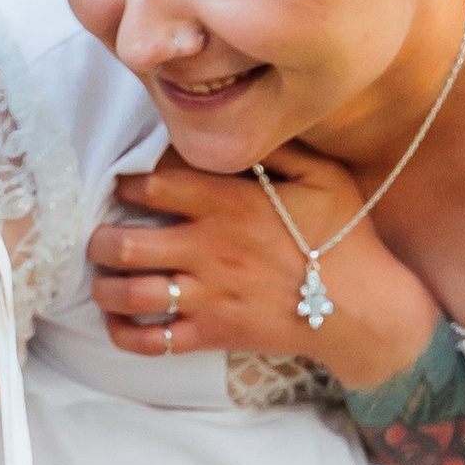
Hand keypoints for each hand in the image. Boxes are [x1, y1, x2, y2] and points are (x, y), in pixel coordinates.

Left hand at [86, 147, 439, 392]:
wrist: (364, 308)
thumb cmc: (345, 235)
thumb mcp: (322, 175)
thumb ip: (277, 146)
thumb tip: (237, 123)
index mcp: (230, 203)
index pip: (153, 183)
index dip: (126, 181)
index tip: (125, 184)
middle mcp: (209, 248)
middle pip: (123, 242)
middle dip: (100, 238)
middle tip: (102, 235)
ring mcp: (208, 295)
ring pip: (128, 293)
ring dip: (103, 286)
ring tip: (103, 277)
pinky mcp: (213, 333)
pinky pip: (152, 341)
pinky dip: (124, 334)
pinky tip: (118, 322)